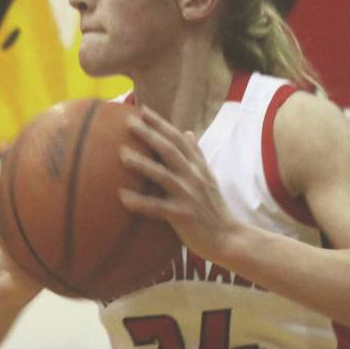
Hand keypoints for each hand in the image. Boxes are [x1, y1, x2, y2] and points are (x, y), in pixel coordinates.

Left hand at [118, 106, 241, 260]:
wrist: (228, 238)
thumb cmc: (214, 209)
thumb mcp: (208, 177)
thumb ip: (197, 155)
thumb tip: (188, 132)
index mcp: (198, 167)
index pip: (178, 139)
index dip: (161, 124)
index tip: (143, 110)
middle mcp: (194, 177)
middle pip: (170, 150)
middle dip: (149, 134)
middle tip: (128, 121)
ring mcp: (188, 195)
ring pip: (163, 175)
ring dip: (142, 164)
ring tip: (122, 154)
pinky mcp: (182, 215)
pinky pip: (157, 207)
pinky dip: (140, 202)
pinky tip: (122, 196)